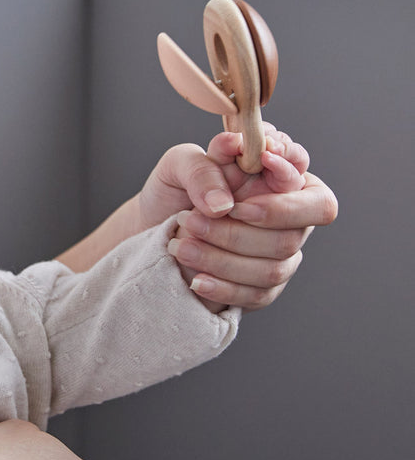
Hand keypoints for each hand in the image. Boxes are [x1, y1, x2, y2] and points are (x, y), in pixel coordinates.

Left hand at [167, 126, 337, 310]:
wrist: (153, 227)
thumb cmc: (174, 190)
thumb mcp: (177, 164)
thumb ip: (201, 169)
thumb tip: (223, 204)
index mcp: (276, 177)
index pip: (305, 176)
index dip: (288, 174)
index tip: (257, 166)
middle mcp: (287, 216)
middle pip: (294, 233)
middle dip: (239, 231)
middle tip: (190, 219)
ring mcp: (279, 253)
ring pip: (273, 268)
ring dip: (221, 259)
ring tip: (179, 246)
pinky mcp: (263, 286)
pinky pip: (256, 294)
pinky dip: (223, 288)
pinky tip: (195, 280)